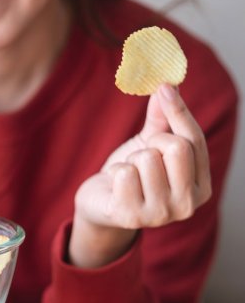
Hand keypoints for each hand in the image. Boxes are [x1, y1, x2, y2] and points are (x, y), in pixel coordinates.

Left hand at [70, 84, 211, 267]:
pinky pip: (125, 173)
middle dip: (152, 143)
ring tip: (127, 175)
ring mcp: (160, 214)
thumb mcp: (149, 145)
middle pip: (177, 148)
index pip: (195, 142)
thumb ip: (163, 119)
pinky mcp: (131, 216)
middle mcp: (187, 205)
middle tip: (140, 156)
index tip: (164, 87)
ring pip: (147, 159)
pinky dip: (115, 172)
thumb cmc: (131, 174)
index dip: (179, 112)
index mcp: (200, 187)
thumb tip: (169, 86)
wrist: (100, 203)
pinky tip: (115, 186)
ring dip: (130, 160)